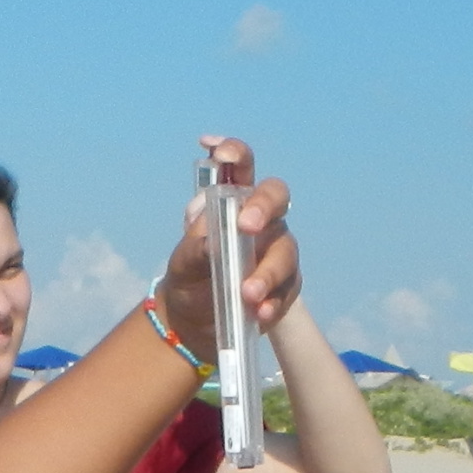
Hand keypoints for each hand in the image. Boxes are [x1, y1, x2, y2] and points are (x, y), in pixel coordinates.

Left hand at [156, 138, 299, 355]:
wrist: (194, 319)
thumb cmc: (191, 276)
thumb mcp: (184, 263)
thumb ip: (196, 248)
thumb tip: (210, 244)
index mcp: (233, 203)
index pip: (241, 168)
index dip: (235, 153)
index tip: (220, 154)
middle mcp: (262, 220)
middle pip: (276, 198)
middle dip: (263, 207)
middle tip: (246, 226)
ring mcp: (278, 251)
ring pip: (285, 250)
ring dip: (267, 272)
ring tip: (247, 293)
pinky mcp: (287, 284)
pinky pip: (288, 288)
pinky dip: (274, 301)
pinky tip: (259, 313)